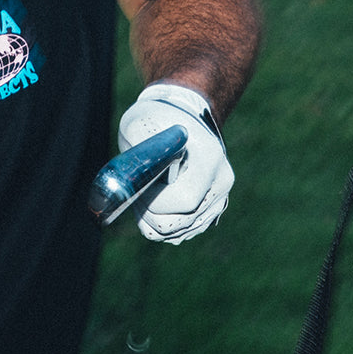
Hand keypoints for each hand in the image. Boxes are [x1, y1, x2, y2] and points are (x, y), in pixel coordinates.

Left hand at [117, 82, 233, 242]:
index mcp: (210, 161)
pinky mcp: (208, 214)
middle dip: (149, 213)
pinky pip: (179, 234)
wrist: (178, 120)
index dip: (155, 201)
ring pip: (178, 233)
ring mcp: (218, 201)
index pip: (185, 200)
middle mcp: (220, 184)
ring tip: (144, 192)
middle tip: (137, 190)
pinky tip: (154, 202)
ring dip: (152, 221)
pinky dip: (160, 225)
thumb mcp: (142, 121)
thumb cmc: (158, 119)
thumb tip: (132, 173)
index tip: (139, 186)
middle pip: (181, 222)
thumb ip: (136, 141)